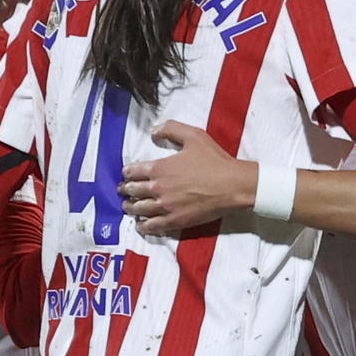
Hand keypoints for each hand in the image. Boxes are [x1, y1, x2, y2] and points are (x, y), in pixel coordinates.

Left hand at [122, 120, 254, 234]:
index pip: (133, 171)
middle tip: (123, 190)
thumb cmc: (215, 160)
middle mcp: (158, 188)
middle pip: (132, 191)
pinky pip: (153, 226)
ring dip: (130, 207)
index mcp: (160, 168)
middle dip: (125, 190)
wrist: (232, 186)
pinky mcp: (175, 221)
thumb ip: (171, 129)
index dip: (127, 172)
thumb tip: (153, 131)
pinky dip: (143, 226)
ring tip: (127, 206)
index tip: (126, 173)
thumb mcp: (194, 135)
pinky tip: (140, 225)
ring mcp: (165, 207)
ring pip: (139, 209)